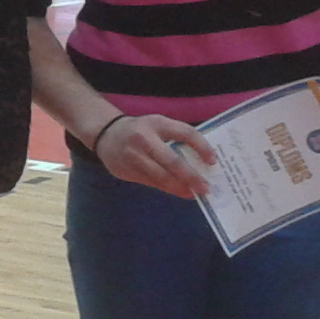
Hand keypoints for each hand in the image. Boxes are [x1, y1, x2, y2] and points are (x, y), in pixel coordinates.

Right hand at [95, 112, 216, 198]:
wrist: (106, 135)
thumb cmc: (140, 129)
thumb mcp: (158, 125)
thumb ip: (176, 137)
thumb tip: (201, 159)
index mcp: (157, 124)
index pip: (185, 133)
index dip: (201, 146)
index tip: (213, 160)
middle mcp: (144, 140)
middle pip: (172, 162)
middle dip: (191, 177)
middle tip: (205, 188)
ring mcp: (134, 157)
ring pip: (161, 177)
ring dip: (180, 188)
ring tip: (194, 193)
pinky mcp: (127, 171)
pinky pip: (151, 182)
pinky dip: (167, 189)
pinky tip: (179, 191)